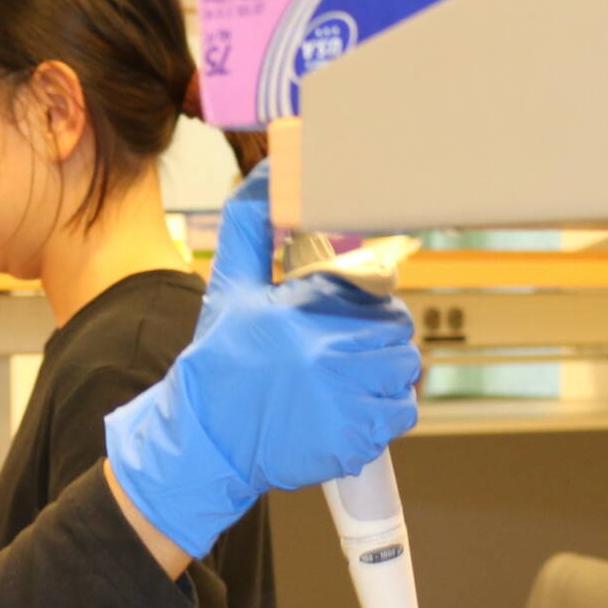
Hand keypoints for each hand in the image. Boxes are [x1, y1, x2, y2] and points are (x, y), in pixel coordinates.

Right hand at [103, 162, 419, 558]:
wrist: (204, 441)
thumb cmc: (218, 362)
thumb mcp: (229, 285)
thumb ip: (251, 222)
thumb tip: (274, 165)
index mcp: (303, 309)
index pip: (375, 289)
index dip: (366, 302)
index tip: (343, 318)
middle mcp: (329, 352)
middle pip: (396, 330)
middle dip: (377, 337)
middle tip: (344, 352)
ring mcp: (345, 398)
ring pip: (404, 370)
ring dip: (384, 374)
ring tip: (348, 380)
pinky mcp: (355, 438)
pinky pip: (401, 413)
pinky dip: (384, 412)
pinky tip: (350, 409)